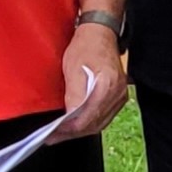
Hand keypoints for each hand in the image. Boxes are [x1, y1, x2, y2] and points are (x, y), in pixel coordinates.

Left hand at [49, 23, 128, 140]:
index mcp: (107, 86)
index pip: (87, 119)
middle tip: (52, 137)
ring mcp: (120, 96)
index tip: (52, 133)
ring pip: (99, 123)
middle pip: (94, 125)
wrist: (100, 33)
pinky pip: (104, 117)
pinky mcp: (118, 97)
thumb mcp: (72, 68)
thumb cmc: (86, 46)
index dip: (67, 129)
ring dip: (80, 130)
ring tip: (61, 133)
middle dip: (71, 133)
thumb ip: (74, 95)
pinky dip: (89, 123)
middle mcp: (118, 94)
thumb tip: (69, 118)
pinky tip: (76, 124)